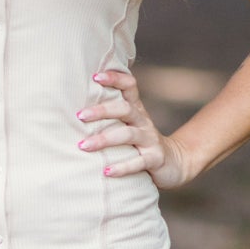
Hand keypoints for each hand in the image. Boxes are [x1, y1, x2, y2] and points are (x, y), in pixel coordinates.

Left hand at [76, 69, 190, 189]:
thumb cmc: (140, 142)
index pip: (129, 86)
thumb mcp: (128, 124)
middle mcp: (143, 121)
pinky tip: (106, 172)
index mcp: (136, 109)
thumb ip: (110, 114)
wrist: (174, 162)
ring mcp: (150, 140)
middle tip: (80, 115)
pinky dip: (122, 167)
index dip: (115, 78)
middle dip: (102, 111)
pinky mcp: (155, 159)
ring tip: (83, 146)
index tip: (95, 76)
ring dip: (104, 139)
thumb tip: (75, 107)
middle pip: (125, 109)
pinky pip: (138, 162)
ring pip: (128, 135)